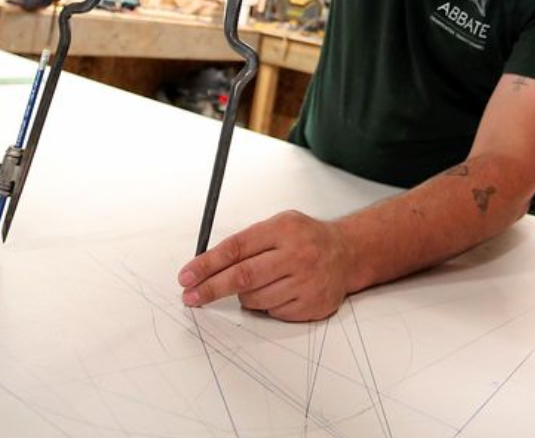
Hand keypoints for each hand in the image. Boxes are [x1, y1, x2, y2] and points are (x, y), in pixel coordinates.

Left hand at [178, 210, 352, 321]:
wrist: (347, 253)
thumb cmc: (306, 238)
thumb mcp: (279, 224)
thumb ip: (247, 241)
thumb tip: (207, 263)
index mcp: (283, 230)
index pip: (235, 248)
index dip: (206, 264)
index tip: (187, 276)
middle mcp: (296, 255)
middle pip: (242, 277)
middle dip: (211, 288)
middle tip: (191, 296)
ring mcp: (305, 282)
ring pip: (254, 299)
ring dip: (244, 295)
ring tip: (259, 283)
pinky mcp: (311, 305)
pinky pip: (272, 311)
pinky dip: (267, 305)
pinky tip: (280, 290)